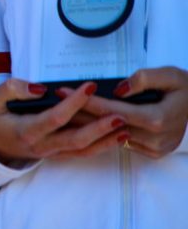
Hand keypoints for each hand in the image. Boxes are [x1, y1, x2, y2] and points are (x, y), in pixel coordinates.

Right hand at [0, 78, 126, 164]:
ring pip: (83, 149)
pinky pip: (82, 153)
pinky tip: (117, 137)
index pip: (55, 118)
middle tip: (120, 115)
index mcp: (27, 130)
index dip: (74, 103)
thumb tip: (40, 88)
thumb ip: (12, 89)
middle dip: (99, 128)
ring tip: (126, 127)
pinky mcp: (59, 155)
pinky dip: (102, 146)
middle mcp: (42, 145)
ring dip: (106, 140)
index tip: (90, 87)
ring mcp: (52, 153)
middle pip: (76, 139)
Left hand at [67, 67, 187, 159]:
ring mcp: (154, 148)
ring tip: (65, 110)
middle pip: (107, 126)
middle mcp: (154, 138)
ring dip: (90, 125)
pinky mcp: (154, 152)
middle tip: (54, 101)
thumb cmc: (185, 88)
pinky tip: (89, 123)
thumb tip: (117, 89)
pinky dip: (107, 133)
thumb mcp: (169, 75)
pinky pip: (124, 142)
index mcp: (156, 118)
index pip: (112, 110)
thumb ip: (143, 79)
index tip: (63, 91)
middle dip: (79, 113)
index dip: (86, 100)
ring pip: (113, 136)